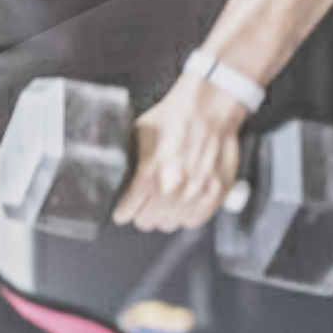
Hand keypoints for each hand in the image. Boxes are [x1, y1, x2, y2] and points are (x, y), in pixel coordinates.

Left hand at [115, 80, 244, 230]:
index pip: (127, 212)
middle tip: (143, 204)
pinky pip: (195, 220)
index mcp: (149, 174)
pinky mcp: (216, 192)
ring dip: (164, 215)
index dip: (123, 211)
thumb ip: (128, 164)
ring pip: (170, 223)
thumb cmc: (173, 118)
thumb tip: (116, 181)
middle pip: (147, 222)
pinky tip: (181, 205)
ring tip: (163, 204)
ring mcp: (196, 192)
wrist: (208, 108)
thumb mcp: (136, 137)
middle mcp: (173, 188)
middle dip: (142, 213)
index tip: (123, 210)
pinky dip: (186, 215)